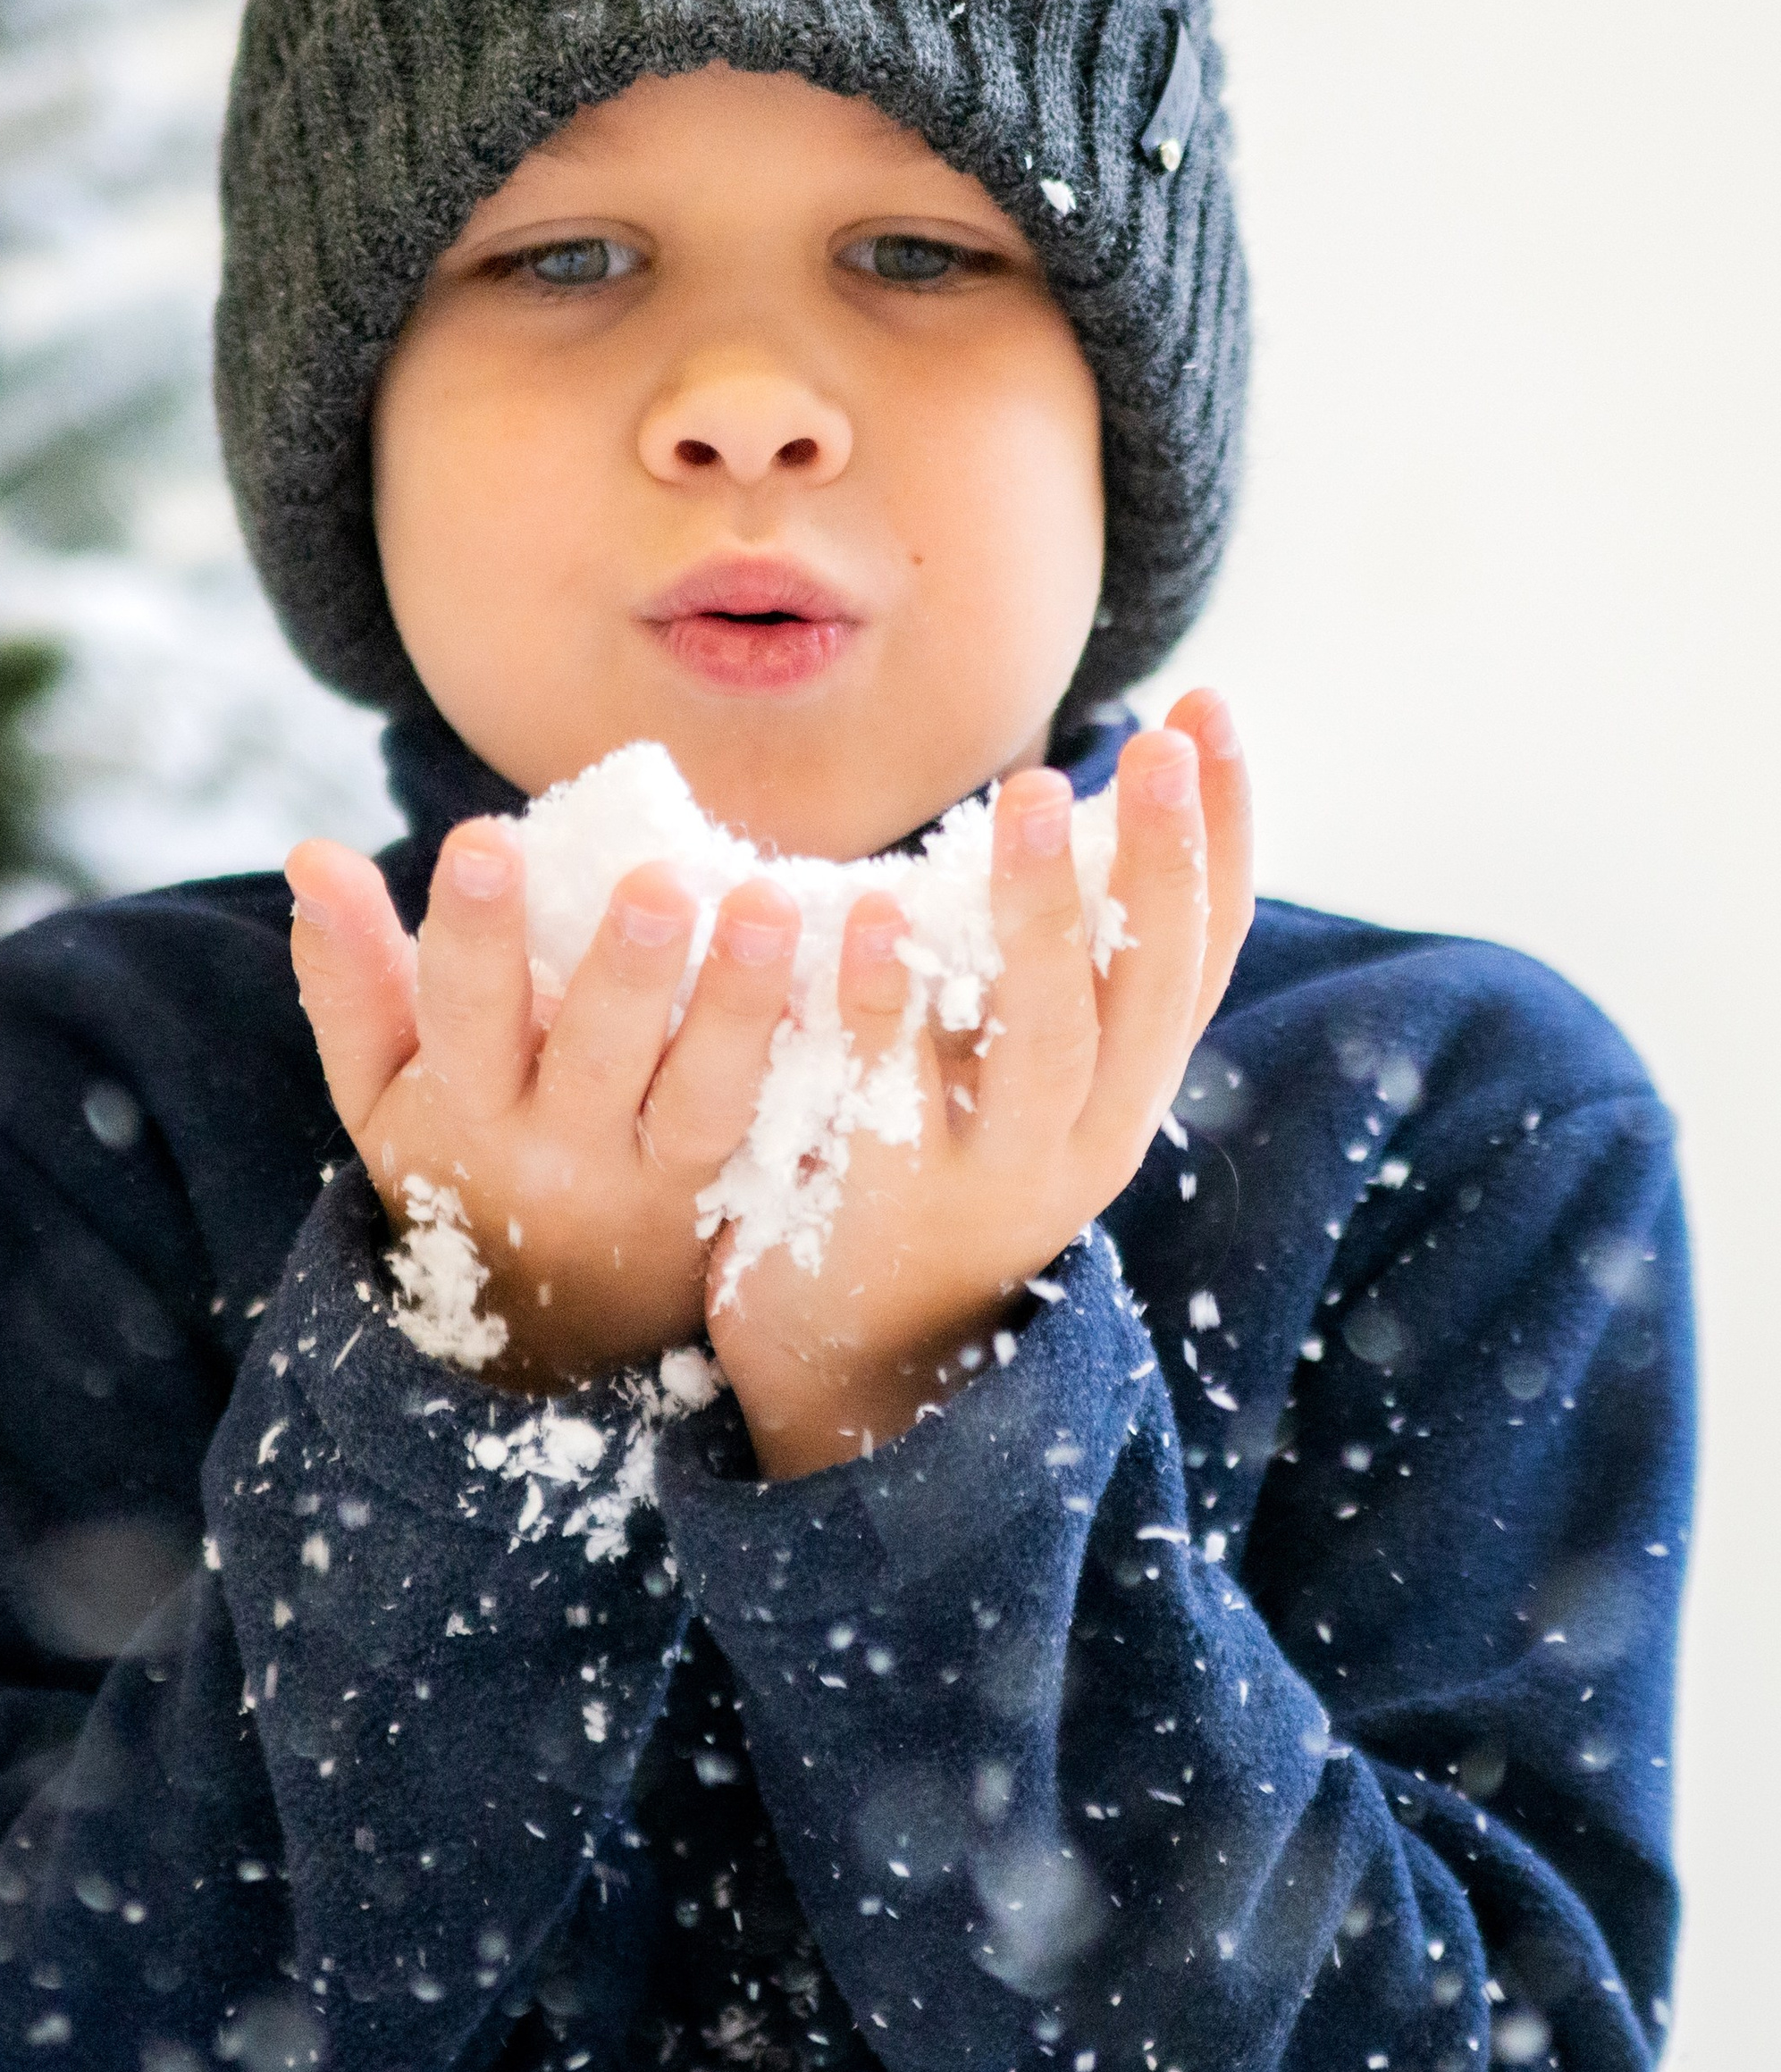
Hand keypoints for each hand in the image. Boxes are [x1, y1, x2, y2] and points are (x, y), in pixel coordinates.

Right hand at [282, 822, 801, 1390]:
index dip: (474, 934)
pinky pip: (775, 1120)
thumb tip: (311, 851)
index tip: (487, 839)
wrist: (547, 1330)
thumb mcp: (382, 1089)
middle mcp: (559, 1152)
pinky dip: (814, 1050)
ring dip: (742, 1002)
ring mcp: (654, 1180)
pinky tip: (849, 967)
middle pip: (596, 1058)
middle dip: (626, 970)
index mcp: (461, 1111)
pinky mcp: (732, 1193)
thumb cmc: (456, 1159)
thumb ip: (350, 975)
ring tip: (771, 906)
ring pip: (704, 1096)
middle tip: (661, 880)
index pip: (460, 1016)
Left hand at [707, 691, 1253, 1478]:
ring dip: (1040, 912)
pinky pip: (891, 1095)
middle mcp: (1085, 1138)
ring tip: (1026, 791)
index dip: (1219, 831)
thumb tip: (1076, 802)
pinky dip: (884, 1002)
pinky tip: (868, 907)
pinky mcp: (886, 1210)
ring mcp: (992, 1182)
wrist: (852, 1357)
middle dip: (1160, 861)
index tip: (1211, 714)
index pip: (1201, 949)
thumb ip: (1047, 964)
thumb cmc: (930, 1163)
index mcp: (1126, 1087)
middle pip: (1145, 992)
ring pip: (1043, 1042)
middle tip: (1150, 744)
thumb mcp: (1012, 1066)